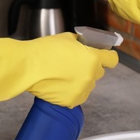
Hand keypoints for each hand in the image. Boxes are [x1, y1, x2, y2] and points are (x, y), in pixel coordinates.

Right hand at [0, 33, 117, 107]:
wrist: (27, 66)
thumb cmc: (45, 50)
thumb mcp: (67, 38)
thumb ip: (81, 44)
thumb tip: (84, 45)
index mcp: (92, 58)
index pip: (112, 60)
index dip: (108, 57)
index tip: (104, 57)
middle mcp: (90, 75)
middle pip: (99, 72)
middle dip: (90, 68)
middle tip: (76, 65)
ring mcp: (82, 89)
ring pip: (89, 85)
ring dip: (81, 80)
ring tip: (64, 76)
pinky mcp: (72, 101)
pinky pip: (79, 96)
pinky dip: (73, 92)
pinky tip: (61, 85)